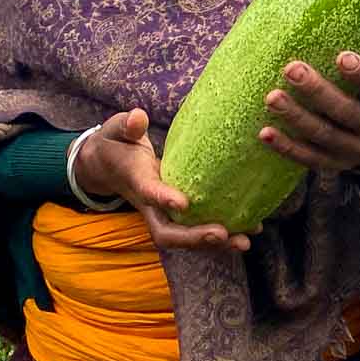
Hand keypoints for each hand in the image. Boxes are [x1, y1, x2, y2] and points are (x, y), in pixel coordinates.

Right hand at [75, 108, 255, 251]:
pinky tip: (252, 229)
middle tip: (222, 234)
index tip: (183, 203)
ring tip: (244, 241)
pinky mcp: (178, 213)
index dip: (163, 198)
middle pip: (167, 231)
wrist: (106, 165)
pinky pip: (197, 228)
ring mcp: (163, 212)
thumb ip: (127, 125)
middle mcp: (149, 204)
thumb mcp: (116, 130)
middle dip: (194, 237)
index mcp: (136, 180)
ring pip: (185, 236)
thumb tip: (139, 118)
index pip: (148, 192)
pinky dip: (222, 233)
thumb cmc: (117, 143)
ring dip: (214, 242)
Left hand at [259, 11, 359, 172]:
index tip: (341, 57)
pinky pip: (308, 158)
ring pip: (324, 135)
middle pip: (346, 112)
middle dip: (318, 92)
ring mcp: (354, 150)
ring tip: (271, 98)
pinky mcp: (333, 164)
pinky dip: (286, 147)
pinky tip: (264, 133)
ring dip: (296, 118)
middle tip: (291, 69)